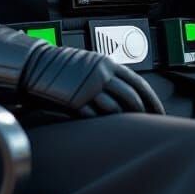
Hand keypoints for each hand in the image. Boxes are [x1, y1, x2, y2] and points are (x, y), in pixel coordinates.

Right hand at [21, 43, 164, 117]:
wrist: (35, 65)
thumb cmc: (61, 65)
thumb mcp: (90, 63)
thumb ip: (107, 74)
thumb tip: (124, 88)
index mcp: (108, 64)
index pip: (139, 83)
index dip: (152, 100)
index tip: (159, 112)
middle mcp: (102, 75)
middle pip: (131, 98)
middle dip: (142, 114)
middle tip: (148, 126)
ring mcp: (89, 89)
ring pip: (115, 109)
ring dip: (121, 121)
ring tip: (124, 131)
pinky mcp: (76, 101)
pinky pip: (95, 117)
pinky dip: (101, 123)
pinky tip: (102, 129)